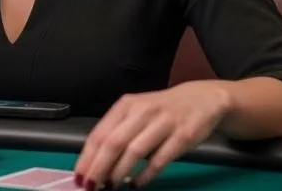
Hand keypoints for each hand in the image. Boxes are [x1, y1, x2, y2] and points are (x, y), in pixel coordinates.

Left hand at [74, 81, 232, 188]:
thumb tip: (95, 161)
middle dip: (99, 167)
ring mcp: (163, 123)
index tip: (79, 175)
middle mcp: (142, 111)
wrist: (201, 99)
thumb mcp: (137, 112)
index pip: (100, 133)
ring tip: (111, 186)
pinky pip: (160, 159)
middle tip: (90, 186)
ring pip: (135, 151)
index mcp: (126, 105)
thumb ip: (118, 131)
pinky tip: (137, 184)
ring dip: (120, 172)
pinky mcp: (183, 136)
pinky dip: (146, 174)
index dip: (87, 157)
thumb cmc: (162, 109)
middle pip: (114, 142)